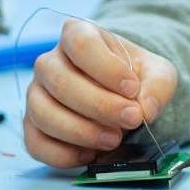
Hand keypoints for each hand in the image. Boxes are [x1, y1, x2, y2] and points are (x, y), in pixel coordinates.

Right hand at [23, 19, 177, 168]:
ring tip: (114, 139)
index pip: (80, 44)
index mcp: (77, 34)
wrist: (121, 95)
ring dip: (81, 132)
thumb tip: (145, 109)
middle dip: (99, 106)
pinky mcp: (32, 125)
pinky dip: (63, 154)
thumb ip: (157, 86)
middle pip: (60, 81)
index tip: (132, 88)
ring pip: (43, 113)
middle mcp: (49, 62)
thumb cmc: (133, 77)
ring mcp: (36, 94)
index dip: (107, 68)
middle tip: (131, 119)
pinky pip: (35, 143)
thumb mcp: (157, 73)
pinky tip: (90, 154)